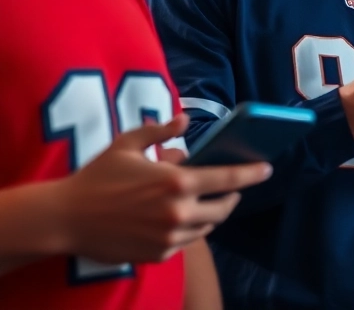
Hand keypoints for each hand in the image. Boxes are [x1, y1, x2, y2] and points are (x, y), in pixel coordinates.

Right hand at [54, 114, 271, 263]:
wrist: (65, 219)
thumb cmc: (97, 177)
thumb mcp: (127, 145)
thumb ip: (160, 131)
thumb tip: (185, 118)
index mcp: (177, 182)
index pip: (228, 178)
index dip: (252, 174)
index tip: (267, 169)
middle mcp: (179, 212)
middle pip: (224, 208)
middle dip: (231, 198)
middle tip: (229, 190)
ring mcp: (170, 237)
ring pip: (206, 227)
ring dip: (209, 215)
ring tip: (202, 203)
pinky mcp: (158, 255)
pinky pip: (184, 242)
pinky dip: (186, 230)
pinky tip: (175, 220)